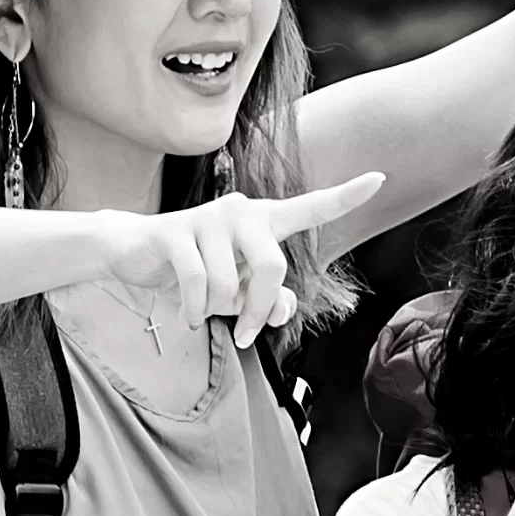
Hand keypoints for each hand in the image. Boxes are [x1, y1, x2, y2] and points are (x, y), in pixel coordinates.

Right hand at [105, 172, 384, 346]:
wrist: (135, 253)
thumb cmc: (200, 272)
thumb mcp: (240, 293)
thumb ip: (269, 302)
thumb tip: (281, 310)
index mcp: (265, 222)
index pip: (310, 208)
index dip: (345, 197)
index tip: (379, 179)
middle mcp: (242, 211)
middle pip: (272, 266)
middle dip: (257, 310)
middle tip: (246, 335)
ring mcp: (208, 217)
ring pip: (229, 283)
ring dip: (216, 311)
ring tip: (202, 309)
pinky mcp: (175, 229)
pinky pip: (195, 282)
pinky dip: (193, 310)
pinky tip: (188, 316)